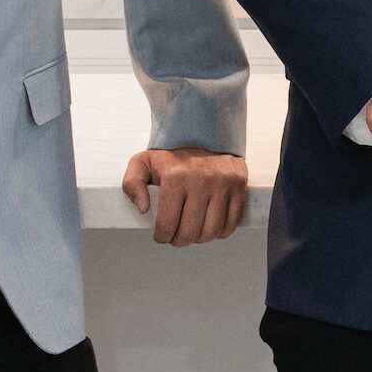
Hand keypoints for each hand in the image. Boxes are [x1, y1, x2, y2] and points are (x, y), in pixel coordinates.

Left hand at [122, 147, 247, 244]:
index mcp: (175, 176)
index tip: (161, 236)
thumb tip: (143, 210)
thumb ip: (132, 184)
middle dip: (179, 240)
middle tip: (176, 236)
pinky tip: (210, 226)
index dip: (162, 237)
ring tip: (192, 231)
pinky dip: (221, 232)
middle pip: (190, 233)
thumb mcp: (143, 162)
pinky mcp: (238, 185)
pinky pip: (232, 222)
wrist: (204, 131)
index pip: (168, 225)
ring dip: (200, 239)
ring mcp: (222, 183)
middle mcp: (201, 180)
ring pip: (211, 232)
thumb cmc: (171, 153)